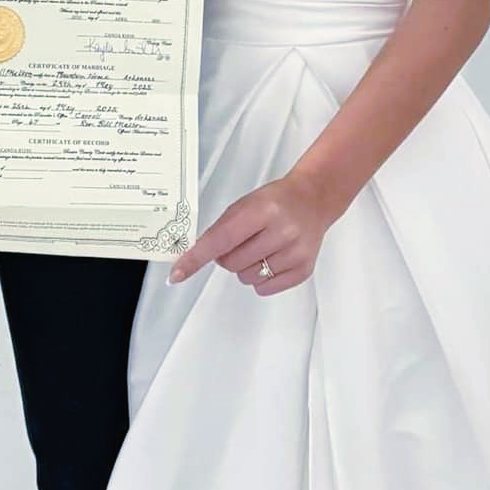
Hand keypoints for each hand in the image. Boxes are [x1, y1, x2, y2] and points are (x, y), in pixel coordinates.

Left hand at [169, 172, 337, 296]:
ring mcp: (295, 252)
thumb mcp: (244, 205)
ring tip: (260, 248)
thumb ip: (221, 229)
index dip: (196, 258)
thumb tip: (194, 257)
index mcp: (263, 210)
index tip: (177, 274)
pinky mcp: (303, 270)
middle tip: (242, 241)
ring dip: (245, 267)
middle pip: (231, 263)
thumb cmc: (275, 201)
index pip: (220, 240)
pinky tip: (271, 258)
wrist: (313, 200)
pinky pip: (265, 289)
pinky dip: (260, 279)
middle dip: (227, 257)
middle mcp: (282, 231)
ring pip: (246, 278)